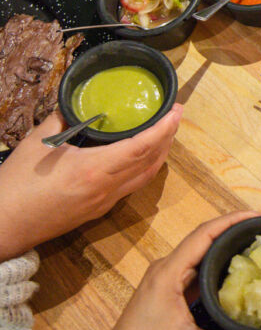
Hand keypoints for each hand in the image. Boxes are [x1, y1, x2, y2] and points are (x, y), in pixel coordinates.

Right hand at [0, 105, 182, 259]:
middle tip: (175, 114)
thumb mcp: (36, 143)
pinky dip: (144, 168)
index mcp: (93, 170)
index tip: (176, 111)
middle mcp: (106, 189)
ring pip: (144, 177)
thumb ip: (61, 119)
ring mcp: (104, 203)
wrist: (4, 226)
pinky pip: (131, 187)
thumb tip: (77, 103)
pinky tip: (141, 156)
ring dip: (159, 154)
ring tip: (165, 132)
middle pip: (150, 162)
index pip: (140, 148)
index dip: (163, 129)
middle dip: (168, 137)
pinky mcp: (97, 211)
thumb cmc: (17, 185)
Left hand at [94, 213, 260, 329]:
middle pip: (203, 239)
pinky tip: (233, 274)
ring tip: (253, 248)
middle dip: (232, 231)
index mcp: (168, 272)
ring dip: (223, 248)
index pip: (203, 234)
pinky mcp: (166, 290)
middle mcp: (166, 268)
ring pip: (198, 254)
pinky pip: (194, 270)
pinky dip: (214, 266)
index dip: (231, 221)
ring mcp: (164, 278)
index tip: (258, 215)